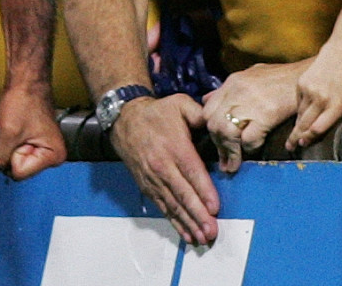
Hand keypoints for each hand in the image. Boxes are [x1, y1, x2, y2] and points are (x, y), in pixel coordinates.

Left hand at [0, 82, 65, 180]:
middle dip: (11, 151)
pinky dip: (12, 141)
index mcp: (54, 156)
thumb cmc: (23, 102)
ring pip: (16, 160)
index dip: (13, 154)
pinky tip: (15, 127)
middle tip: (16, 130)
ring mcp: (44, 149)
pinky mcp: (35, 141)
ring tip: (15, 127)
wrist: (26, 79)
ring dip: (10, 145)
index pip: (20, 173)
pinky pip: (17, 151)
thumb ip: (0, 159)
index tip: (19, 134)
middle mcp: (53, 156)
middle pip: (20, 168)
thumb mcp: (8, 134)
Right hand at [110, 94, 219, 245]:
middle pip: (182, 193)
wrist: (125, 119)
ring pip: (172, 205)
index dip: (203, 190)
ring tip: (202, 238)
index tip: (214, 207)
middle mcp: (162, 166)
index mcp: (174, 146)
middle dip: (198, 214)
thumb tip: (216, 124)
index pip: (191, 171)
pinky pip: (162, 207)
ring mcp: (153, 179)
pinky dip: (174, 222)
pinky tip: (186, 234)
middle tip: (211, 231)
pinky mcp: (147, 186)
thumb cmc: (157, 113)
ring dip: (188, 223)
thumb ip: (199, 114)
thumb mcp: (179, 103)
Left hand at [201, 63, 301, 172]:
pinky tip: (254, 150)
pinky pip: (248, 139)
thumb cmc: (282, 77)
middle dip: (218, 146)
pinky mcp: (266, 113)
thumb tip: (207, 99)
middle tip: (225, 160)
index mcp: (232, 82)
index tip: (217, 143)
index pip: (207, 110)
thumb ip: (229, 88)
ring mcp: (250, 101)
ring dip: (230, 153)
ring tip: (234, 165)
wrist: (309, 75)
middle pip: (214, 124)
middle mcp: (237, 90)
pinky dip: (250, 149)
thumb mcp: (252, 75)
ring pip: (226, 133)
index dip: (210, 130)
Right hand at [287, 47, 341, 151]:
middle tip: (290, 148)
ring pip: (299, 114)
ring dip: (297, 126)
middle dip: (296, 137)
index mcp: (338, 104)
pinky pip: (298, 103)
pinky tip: (302, 116)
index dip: (309, 138)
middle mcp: (321, 97)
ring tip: (292, 137)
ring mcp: (309, 89)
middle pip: (304, 124)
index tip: (303, 145)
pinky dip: (300, 111)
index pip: (318, 127)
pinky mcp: (301, 83)